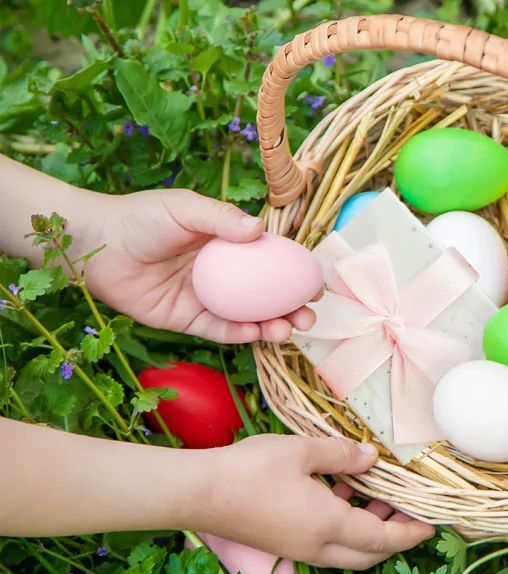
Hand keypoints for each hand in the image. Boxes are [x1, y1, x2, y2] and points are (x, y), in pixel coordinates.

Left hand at [76, 189, 314, 343]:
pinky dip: (239, 334)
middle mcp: (223, 273)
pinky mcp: (187, 319)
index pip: (272, 262)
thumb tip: (259, 230)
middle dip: (294, 309)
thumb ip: (220, 218)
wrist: (96, 245)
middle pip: (268, 296)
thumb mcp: (184, 209)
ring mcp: (207, 298)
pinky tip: (255, 333)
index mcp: (229, 244)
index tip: (315, 286)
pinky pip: (219, 330)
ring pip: (249, 317)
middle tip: (309, 316)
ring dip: (272, 326)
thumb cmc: (139, 217)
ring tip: (286, 329)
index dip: (296, 275)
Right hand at [195, 434, 434, 569]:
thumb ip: (342, 455)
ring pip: (346, 550)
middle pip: (368, 553)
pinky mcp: (282, 542)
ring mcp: (297, 547)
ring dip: (368, 531)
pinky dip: (344, 525)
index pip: (382, 540)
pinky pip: (325, 542)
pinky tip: (342, 492)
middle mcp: (316, 546)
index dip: (410, 534)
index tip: (431, 526)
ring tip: (381, 500)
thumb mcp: (303, 450)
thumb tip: (371, 458)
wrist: (197, 493)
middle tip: (410, 513)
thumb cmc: (251, 470)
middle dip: (394, 537)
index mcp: (328, 526)